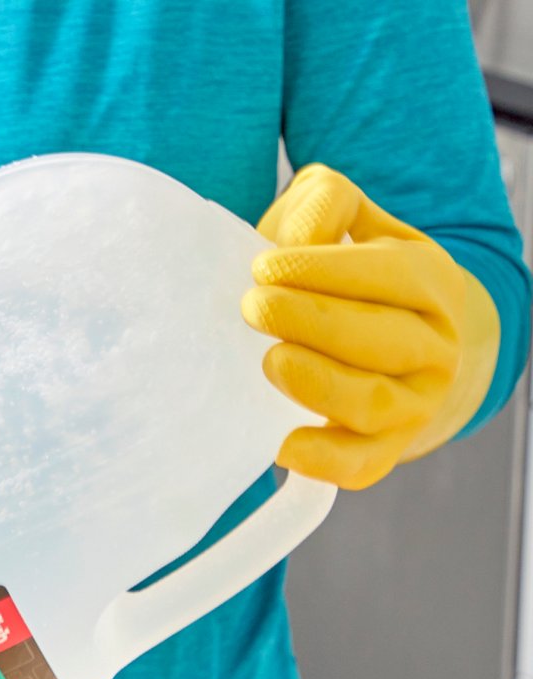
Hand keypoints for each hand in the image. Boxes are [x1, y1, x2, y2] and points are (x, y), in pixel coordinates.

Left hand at [241, 164, 499, 489]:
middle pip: (383, 340)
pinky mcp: (384, 449)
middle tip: (254, 308)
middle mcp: (435, 348)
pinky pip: (360, 464)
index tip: (263, 266)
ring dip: (318, 384)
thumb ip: (326, 204)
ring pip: (373, 402)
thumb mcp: (346, 222)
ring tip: (271, 361)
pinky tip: (283, 444)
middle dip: (313, 322)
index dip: (324, 270)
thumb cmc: (348, 273)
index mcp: (431, 284)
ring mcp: (415, 404)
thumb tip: (299, 233)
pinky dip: (323, 459)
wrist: (398, 344)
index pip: (390, 276)